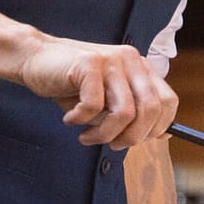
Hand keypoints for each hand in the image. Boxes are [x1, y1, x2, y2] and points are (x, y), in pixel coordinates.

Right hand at [18, 36, 177, 149]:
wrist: (35, 58)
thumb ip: (132, 114)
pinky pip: (93, 105)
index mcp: (141, 68)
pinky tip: (70, 118)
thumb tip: (162, 136)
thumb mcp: (106, 101)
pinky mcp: (88, 63)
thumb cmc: (71, 85)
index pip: (168, 101)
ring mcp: (111, 60)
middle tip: (112, 145)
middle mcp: (131, 60)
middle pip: (151, 109)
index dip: (157, 128)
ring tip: (86, 136)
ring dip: (105, 134)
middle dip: (133, 137)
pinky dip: (80, 120)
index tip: (137, 141)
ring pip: (125, 112)